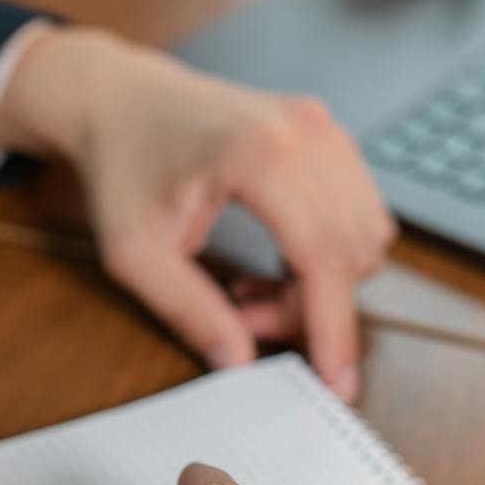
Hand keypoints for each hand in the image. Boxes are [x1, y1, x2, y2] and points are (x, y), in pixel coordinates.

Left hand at [0, 26, 394, 402]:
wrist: (120, 100)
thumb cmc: (122, 168)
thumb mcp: (134, 254)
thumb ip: (188, 310)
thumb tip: (239, 362)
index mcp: (259, 153)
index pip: (322, 257)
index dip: (333, 329)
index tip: (337, 384)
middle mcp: (307, 132)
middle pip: (348, 252)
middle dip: (309, 307)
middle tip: (243, 317)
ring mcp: (325, 128)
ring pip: (363, 237)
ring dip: (321, 282)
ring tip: (250, 287)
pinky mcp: (329, 135)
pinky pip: (358, 213)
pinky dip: (328, 251)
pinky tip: (274, 259)